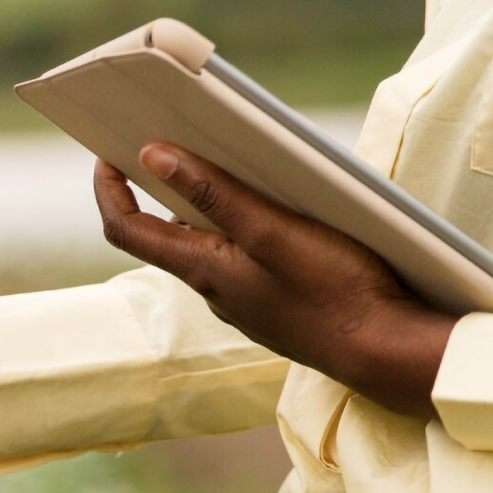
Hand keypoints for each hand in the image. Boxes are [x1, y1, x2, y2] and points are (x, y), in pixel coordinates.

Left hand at [94, 143, 454, 417]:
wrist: (387, 352)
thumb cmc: (335, 290)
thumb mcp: (271, 230)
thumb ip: (213, 194)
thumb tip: (153, 156)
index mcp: (202, 270)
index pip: (125, 230)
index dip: (108, 190)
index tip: (105, 154)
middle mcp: (214, 289)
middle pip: (167, 233)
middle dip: (163, 186)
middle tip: (174, 140)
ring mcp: (244, 300)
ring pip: (211, 245)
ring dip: (212, 205)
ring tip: (237, 164)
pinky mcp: (276, 304)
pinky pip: (244, 259)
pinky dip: (246, 228)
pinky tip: (280, 209)